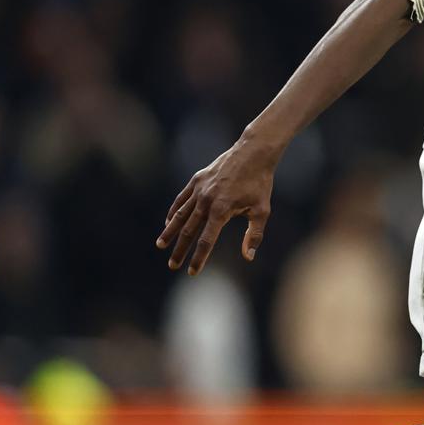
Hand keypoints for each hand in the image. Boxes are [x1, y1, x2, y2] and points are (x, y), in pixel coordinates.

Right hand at [156, 136, 278, 274]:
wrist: (252, 153)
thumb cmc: (259, 183)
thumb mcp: (262, 210)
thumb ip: (254, 235)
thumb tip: (248, 256)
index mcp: (221, 210)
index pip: (207, 240)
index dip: (199, 257)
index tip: (192, 271)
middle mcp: (206, 200)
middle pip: (189, 230)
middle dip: (180, 249)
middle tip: (172, 265)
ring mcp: (199, 189)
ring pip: (180, 215)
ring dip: (170, 231)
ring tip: (161, 245)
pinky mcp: (196, 180)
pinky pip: (181, 199)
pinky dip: (174, 211)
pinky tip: (168, 222)